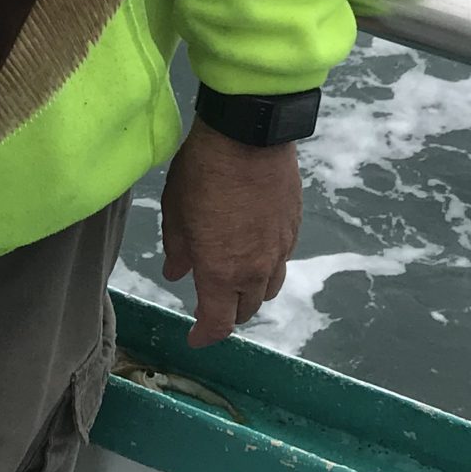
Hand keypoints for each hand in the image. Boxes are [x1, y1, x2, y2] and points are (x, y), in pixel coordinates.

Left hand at [161, 127, 304, 348]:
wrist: (250, 134)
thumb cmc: (204, 171)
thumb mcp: (176, 211)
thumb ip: (178, 249)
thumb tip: (176, 272)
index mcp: (222, 272)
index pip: (218, 323)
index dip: (205, 336)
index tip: (194, 337)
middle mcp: (256, 269)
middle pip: (247, 309)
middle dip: (227, 313)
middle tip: (210, 303)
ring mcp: (280, 248)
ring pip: (269, 288)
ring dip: (251, 292)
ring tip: (235, 280)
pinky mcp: (294, 227)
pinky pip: (281, 260)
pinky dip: (266, 265)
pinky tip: (253, 248)